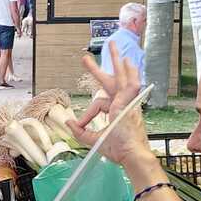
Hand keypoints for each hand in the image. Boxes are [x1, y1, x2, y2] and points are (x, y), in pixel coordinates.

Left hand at [70, 48, 151, 167]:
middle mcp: (123, 104)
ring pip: (120, 77)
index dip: (87, 115)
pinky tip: (127, 61)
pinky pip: (129, 84)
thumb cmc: (119, 150)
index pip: (99, 105)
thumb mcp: (95, 140)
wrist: (131, 155)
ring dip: (116, 61)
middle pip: (110, 82)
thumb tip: (69, 123)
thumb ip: (81, 132)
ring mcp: (127, 102)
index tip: (78, 124)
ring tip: (112, 45)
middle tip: (86, 57)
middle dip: (97, 69)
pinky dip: (130, 73)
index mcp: (117, 111)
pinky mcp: (128, 103)